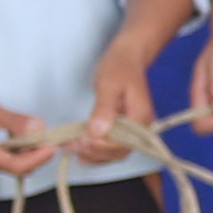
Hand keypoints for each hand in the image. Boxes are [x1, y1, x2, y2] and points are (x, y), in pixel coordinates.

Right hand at [0, 83, 58, 180]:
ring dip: (31, 151)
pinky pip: (10, 155)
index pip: (18, 166)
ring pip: (16, 162)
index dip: (38, 158)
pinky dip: (22, 147)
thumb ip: (15, 121)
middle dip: (38, 156)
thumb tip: (38, 127)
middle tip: (53, 139)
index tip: (53, 146)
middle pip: (19, 168)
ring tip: (42, 134)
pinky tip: (26, 133)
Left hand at [77, 36, 167, 161]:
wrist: (127, 57)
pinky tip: (81, 152)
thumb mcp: (109, 85)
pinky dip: (96, 152)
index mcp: (140, 119)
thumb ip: (104, 109)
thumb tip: (97, 132)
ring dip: (92, 154)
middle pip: (118, 152)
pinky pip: (111, 147)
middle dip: (94, 152)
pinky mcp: (123, 129)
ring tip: (71, 148)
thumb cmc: (119, 67)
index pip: (122, 144)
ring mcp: (132, 131)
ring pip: (113, 153)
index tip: (80, 140)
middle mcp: (140, 129)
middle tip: (71, 145)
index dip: (100, 146)